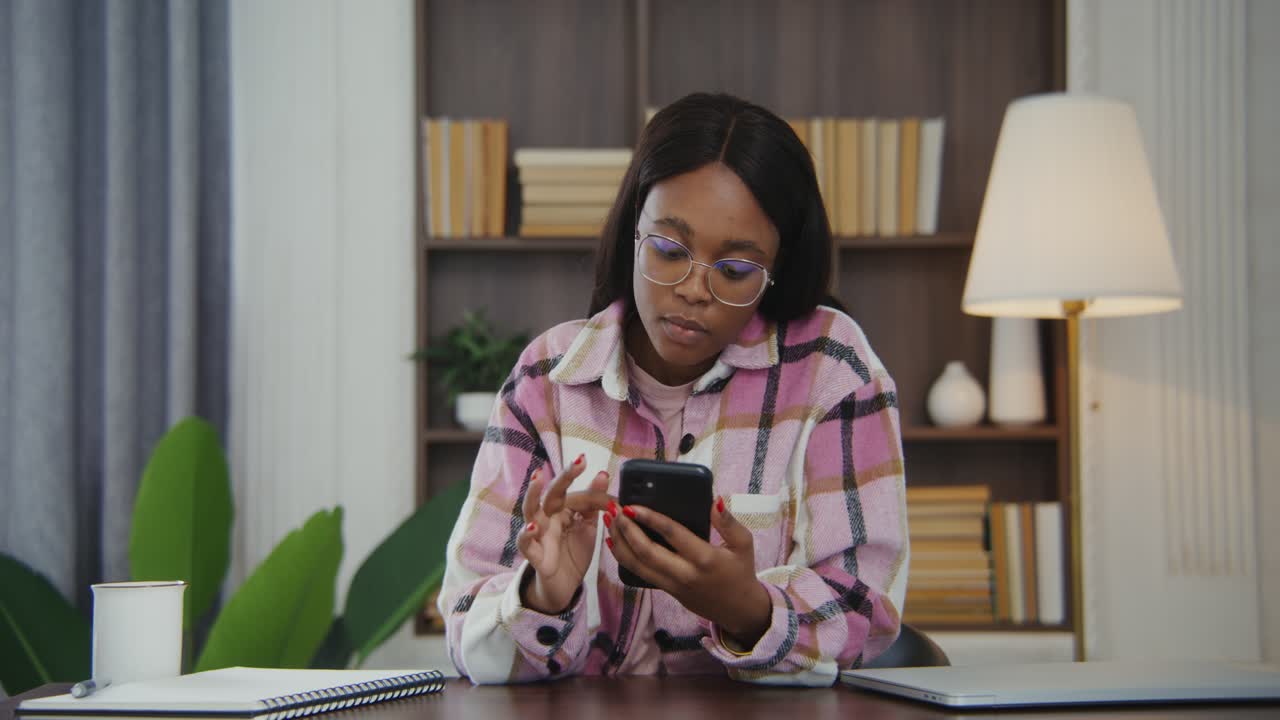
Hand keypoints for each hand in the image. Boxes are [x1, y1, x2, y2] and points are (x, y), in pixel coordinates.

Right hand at [517, 455, 612, 613]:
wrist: (563, 584)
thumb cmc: (573, 550)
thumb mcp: (587, 525)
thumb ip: (594, 503)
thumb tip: (603, 473)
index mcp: (561, 508)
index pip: (574, 492)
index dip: (588, 487)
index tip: (594, 470)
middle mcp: (547, 516)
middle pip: (552, 493)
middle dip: (564, 477)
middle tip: (579, 462)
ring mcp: (538, 534)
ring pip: (530, 511)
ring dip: (533, 495)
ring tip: (538, 479)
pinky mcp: (534, 555)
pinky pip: (525, 543)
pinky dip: (526, 534)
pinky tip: (533, 526)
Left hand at [606, 497, 771, 647]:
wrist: (738, 610)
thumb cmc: (741, 572)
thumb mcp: (744, 544)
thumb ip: (728, 522)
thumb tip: (714, 500)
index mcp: (704, 559)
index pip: (672, 535)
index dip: (651, 519)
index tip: (633, 506)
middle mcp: (684, 574)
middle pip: (647, 552)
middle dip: (627, 530)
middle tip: (614, 510)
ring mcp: (672, 585)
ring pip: (637, 566)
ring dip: (619, 543)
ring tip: (609, 522)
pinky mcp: (666, 591)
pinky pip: (640, 574)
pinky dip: (623, 558)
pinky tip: (614, 543)